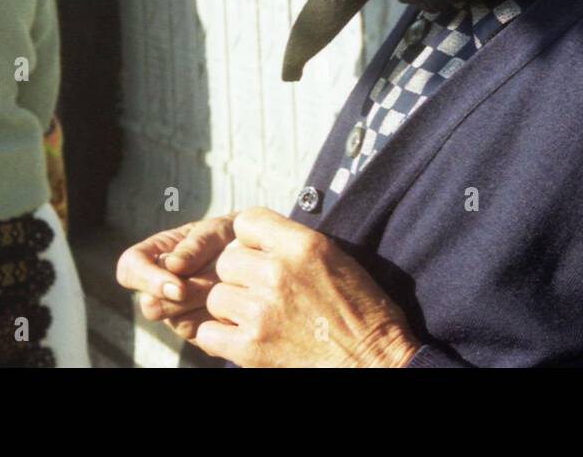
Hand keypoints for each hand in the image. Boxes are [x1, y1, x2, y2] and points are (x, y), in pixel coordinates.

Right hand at [115, 213, 237, 339]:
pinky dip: (222, 320)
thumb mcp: (218, 229)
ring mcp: (178, 312)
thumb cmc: (235, 235)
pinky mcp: (199, 330)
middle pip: (153, 305)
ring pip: (179, 323)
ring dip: (208, 305)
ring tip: (232, 285)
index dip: (147, 280)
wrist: (262, 256)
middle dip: (187, 296)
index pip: (129, 268)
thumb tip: (171, 264)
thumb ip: (196, 243)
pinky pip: (203, 334)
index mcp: (156, 254)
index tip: (179, 286)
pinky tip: (238, 302)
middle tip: (218, 282)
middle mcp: (161, 287)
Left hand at [194, 207, 420, 367]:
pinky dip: (220, 337)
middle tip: (260, 291)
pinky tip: (242, 337)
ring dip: (231, 307)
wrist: (374, 359)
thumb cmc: (363, 312)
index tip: (259, 254)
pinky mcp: (251, 347)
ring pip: (216, 296)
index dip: (250, 240)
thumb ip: (294, 244)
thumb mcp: (336, 258)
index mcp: (303, 245)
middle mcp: (279, 272)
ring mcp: (262, 310)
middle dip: (240, 276)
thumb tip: (258, 243)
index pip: (247, 222)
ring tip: (256, 316)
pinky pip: (208, 333)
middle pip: (227, 261)